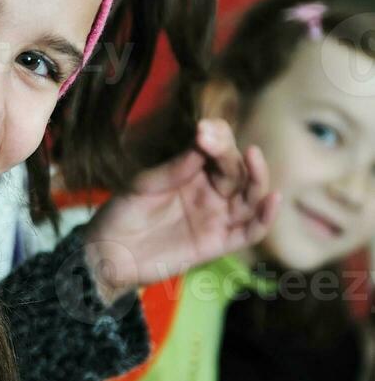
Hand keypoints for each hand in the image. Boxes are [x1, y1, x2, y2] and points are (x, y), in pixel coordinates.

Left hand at [81, 119, 279, 303]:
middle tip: (212, 139)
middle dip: (228, 153)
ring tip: (254, 156)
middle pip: (235, 170)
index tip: (205, 128)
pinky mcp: (219, 243)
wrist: (110, 253)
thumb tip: (202, 141)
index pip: (216, 149)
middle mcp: (210, 192)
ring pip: (250, 196)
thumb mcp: (143, 185)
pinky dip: (264, 217)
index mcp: (192, 172)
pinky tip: (272, 199)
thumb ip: (174, 169)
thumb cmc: (122, 213)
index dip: (217, 137)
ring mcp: (217, 217)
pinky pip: (249, 231)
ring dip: (257, 177)